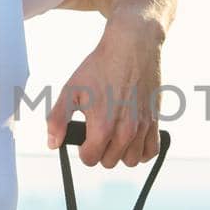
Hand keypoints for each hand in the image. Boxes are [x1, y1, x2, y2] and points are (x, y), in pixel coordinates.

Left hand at [47, 16, 163, 167]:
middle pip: (109, 162)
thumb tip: (53, 143)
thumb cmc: (100, 67)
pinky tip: (131, 138)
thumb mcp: (71, 89)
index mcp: (103, 127)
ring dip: (120, 152)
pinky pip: (151, 152)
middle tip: (98, 130)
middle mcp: (125, 131)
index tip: (84, 136)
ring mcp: (143, 127)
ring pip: (130, 160)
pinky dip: (141, 150)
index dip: (83, 149)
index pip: (90, 159)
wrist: (131, 47)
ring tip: (114, 134)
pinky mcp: (155, 121)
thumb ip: (57, 119)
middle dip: (100, 150)